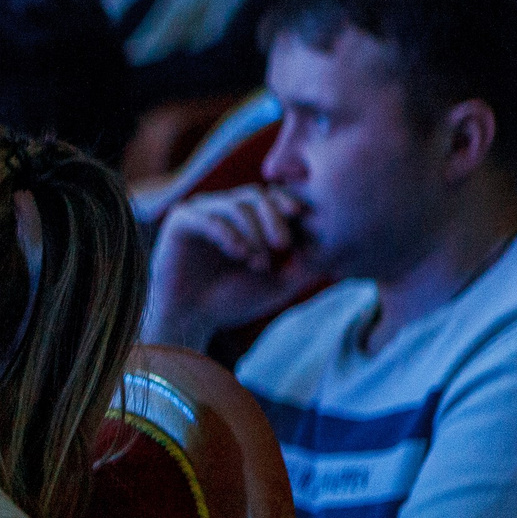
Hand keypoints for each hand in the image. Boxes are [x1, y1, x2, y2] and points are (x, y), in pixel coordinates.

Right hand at [141, 186, 328, 350]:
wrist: (189, 321)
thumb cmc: (232, 303)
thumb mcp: (278, 284)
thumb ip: (305, 264)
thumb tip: (335, 245)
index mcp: (247, 220)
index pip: (274, 198)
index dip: (291, 205)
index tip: (307, 222)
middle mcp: (224, 211)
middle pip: (258, 196)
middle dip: (274, 219)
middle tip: (283, 245)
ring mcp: (202, 213)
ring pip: (236, 204)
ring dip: (253, 231)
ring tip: (258, 262)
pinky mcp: (181, 221)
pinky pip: (210, 216)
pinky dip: (229, 233)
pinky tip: (239, 254)